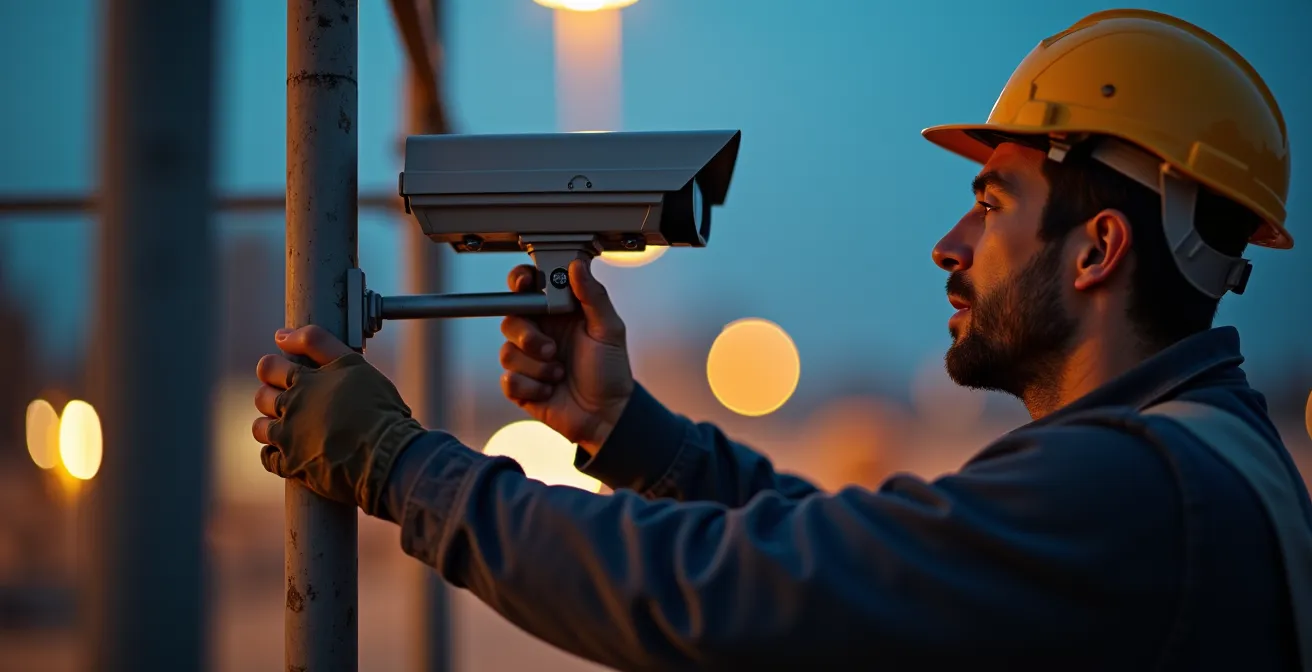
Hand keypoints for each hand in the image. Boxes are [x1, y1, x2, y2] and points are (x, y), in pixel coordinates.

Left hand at [253, 325, 425, 514]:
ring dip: (270, 425)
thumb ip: (318, 343)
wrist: (387, 453)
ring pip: (259, 428)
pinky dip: (275, 455)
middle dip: (272, 396)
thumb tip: (280, 334)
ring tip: (291, 427)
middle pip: (262, 396)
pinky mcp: (292, 466)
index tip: (285, 372)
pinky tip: (292, 452)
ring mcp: (288, 438)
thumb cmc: (378, 407)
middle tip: (293, 401)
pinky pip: (268, 459)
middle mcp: (291, 407)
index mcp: (304, 381)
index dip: (274, 368)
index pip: (271, 366)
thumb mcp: (354, 364)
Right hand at [500, 259, 634, 454]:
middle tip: (551, 349)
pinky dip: (531, 386)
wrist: (607, 415)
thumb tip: (576, 265)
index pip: (529, 289)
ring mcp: (528, 360)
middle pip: (510, 319)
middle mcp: (539, 333)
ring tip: (559, 374)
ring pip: (507, 352)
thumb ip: (593, 296)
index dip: (520, 281)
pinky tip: (550, 391)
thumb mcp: (609, 329)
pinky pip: (507, 379)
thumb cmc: (611, 371)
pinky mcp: (521, 386)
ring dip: (536, 367)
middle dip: (528, 336)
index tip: (525, 283)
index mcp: (558, 314)